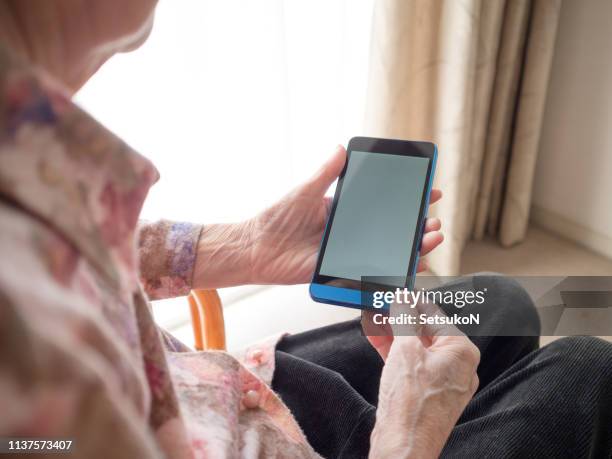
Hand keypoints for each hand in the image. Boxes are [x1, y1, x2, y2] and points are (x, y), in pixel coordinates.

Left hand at [247, 145, 442, 284]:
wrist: (255, 249)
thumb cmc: (276, 219)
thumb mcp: (304, 191)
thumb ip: (325, 174)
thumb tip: (341, 148)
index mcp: (344, 213)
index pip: (383, 205)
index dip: (407, 200)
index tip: (429, 192)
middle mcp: (350, 234)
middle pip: (392, 231)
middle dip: (418, 226)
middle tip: (435, 220)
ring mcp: (347, 255)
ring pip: (387, 252)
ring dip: (413, 247)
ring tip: (432, 237)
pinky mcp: (340, 273)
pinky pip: (371, 274)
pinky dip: (393, 272)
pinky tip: (411, 266)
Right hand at [367, 302, 479, 458]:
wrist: (404, 445)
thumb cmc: (412, 403)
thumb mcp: (405, 349)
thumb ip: (404, 318)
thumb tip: (403, 299)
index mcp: (462, 351)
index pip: (435, 314)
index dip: (411, 299)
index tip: (397, 290)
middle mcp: (458, 366)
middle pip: (425, 331)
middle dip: (399, 317)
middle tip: (381, 303)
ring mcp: (443, 382)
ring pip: (416, 348)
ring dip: (393, 333)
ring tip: (373, 317)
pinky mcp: (427, 394)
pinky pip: (412, 365)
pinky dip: (395, 352)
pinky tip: (376, 339)